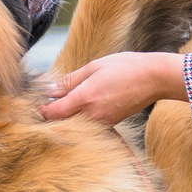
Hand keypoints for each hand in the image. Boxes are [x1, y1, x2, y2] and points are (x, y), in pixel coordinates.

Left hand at [42, 52, 184, 123]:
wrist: (154, 78)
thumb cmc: (125, 67)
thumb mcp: (94, 67)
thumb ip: (71, 80)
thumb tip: (51, 90)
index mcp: (85, 98)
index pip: (54, 113)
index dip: (42, 111)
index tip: (37, 105)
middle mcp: (92, 114)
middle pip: (63, 122)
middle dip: (53, 115)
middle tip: (46, 104)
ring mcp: (103, 121)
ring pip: (76, 124)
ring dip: (67, 117)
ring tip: (64, 102)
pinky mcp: (112, 123)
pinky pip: (89, 124)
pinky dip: (81, 118)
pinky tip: (82, 106)